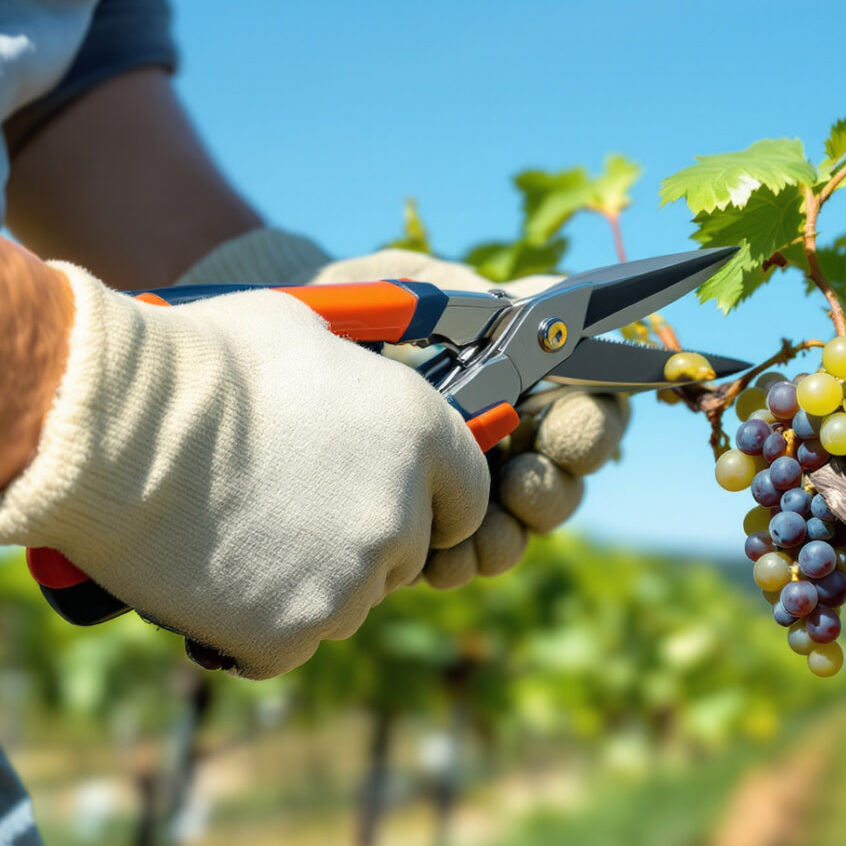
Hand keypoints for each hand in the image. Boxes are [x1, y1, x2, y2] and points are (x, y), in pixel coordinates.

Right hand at [0, 263, 489, 676]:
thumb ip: (349, 373)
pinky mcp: (292, 634)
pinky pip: (282, 647)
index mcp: (420, 433)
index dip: (425, 502)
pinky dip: (249, 631)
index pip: (466, 497)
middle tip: (280, 519)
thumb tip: (345, 375)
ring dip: (301, 588)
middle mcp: (400, 512)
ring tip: (229, 541)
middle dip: (354, 545)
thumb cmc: (198, 365)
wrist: (116, 430)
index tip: (377, 501)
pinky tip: (206, 583)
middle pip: (400, 555)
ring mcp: (350, 581)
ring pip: (343, 605)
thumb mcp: (298, 335)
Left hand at [303, 249, 630, 587]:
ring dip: (514, 530)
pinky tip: (438, 553)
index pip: (583, 399)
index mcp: (510, 372)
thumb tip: (524, 299)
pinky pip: (460, 561)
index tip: (573, 421)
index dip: (597, 416)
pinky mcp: (417, 530)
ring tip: (486, 523)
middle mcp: (497, 434)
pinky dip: (459, 561)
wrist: (248, 360)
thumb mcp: (387, 284)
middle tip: (527, 478)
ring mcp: (460, 486)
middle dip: (559, 483)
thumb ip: (452, 288)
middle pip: (567, 473)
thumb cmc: (328, 307)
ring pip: (522, 526)